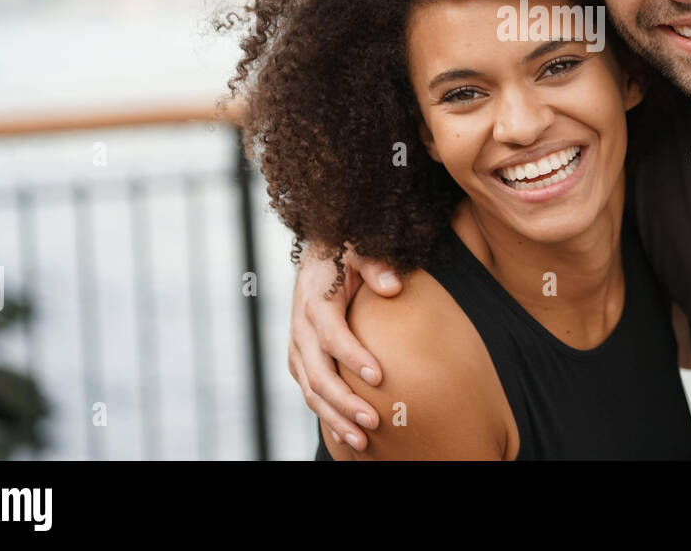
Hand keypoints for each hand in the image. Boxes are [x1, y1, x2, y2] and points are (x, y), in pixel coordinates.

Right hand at [288, 243, 400, 450]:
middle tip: (374, 422)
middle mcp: (301, 327)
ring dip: (334, 417)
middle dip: (344, 402)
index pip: (332, 335)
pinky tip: (348, 433)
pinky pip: (308, 390)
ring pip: (310, 390)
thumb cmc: (346, 252)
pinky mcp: (299, 357)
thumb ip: (376, 265)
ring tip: (363, 441)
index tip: (380, 376)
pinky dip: (326, 413)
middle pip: (317, 373)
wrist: (318, 254)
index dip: (353, 357)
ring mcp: (297, 345)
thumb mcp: (360, 248)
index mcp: (316, 301)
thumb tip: (392, 286)